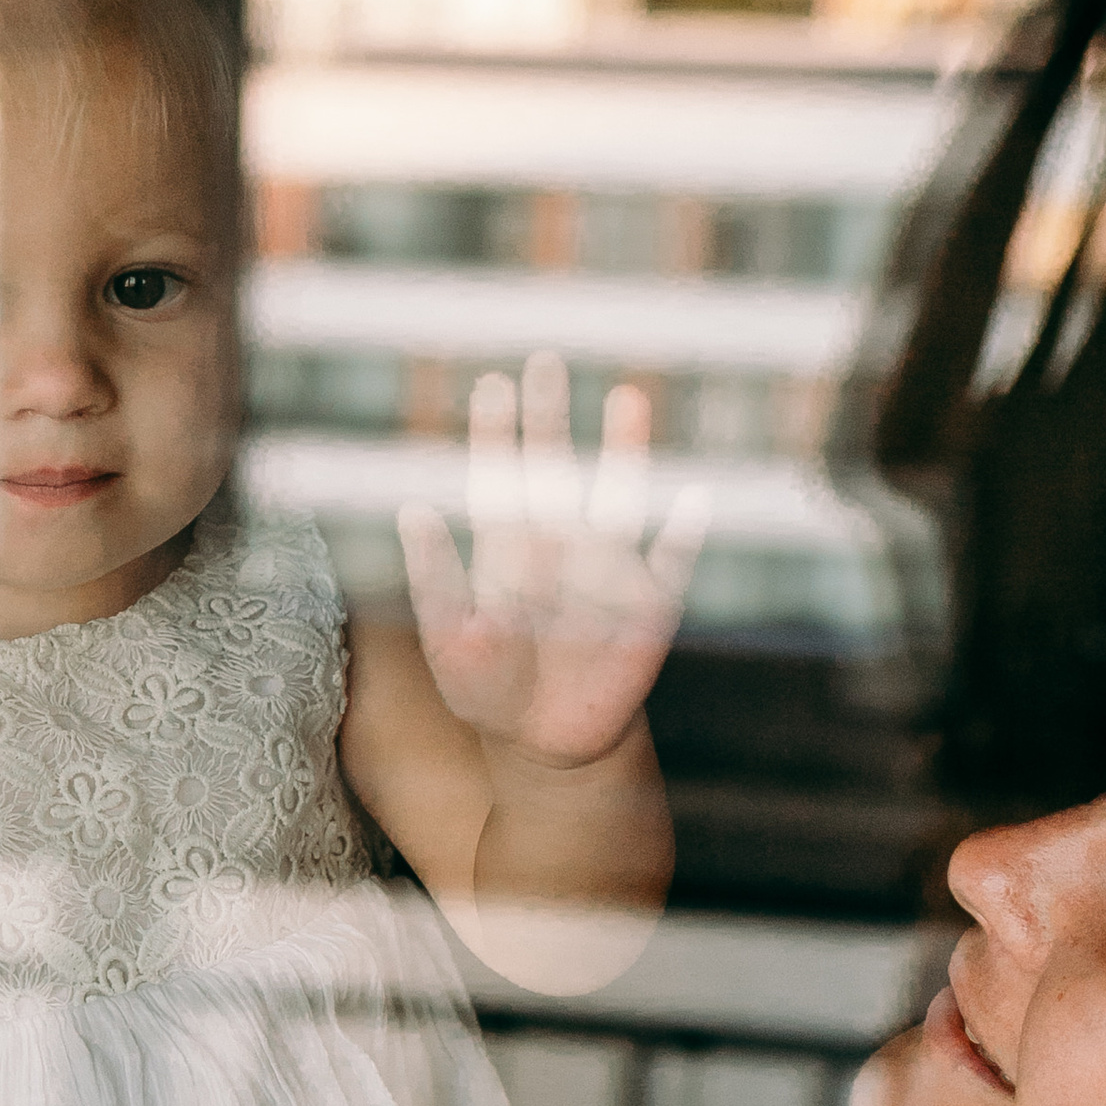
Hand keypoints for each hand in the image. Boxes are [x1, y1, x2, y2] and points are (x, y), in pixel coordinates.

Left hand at [398, 360, 707, 768]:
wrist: (546, 743)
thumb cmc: (488, 686)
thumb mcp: (450, 639)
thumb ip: (435, 580)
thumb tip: (412, 511)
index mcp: (509, 546)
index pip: (500, 477)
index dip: (497, 433)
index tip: (493, 385)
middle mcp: (561, 542)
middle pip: (557, 467)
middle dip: (551, 417)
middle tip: (546, 361)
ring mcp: (609, 568)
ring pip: (619, 496)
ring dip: (624, 450)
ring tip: (628, 397)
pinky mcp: (649, 605)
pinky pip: (672, 562)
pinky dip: (684, 535)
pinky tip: (693, 500)